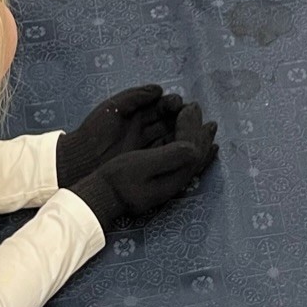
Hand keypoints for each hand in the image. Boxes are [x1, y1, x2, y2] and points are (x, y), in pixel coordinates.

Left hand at [55, 84, 185, 187]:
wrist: (79, 159)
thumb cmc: (93, 131)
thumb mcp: (113, 108)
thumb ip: (135, 96)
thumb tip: (159, 89)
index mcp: (137, 112)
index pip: (161, 106)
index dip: (172, 104)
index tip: (180, 104)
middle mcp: (145, 127)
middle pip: (170, 120)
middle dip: (183, 118)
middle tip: (194, 117)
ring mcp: (146, 144)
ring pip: (170, 136)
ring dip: (184, 134)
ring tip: (196, 132)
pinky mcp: (145, 159)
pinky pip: (165, 152)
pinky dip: (177, 149)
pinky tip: (188, 148)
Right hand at [70, 104, 217, 228]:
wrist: (100, 199)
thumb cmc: (118, 181)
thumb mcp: (142, 165)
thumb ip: (170, 156)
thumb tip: (193, 147)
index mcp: (175, 175)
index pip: (192, 146)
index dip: (192, 125)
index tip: (189, 107)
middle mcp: (177, 180)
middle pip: (197, 152)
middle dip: (199, 130)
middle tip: (199, 109)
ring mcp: (170, 182)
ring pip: (193, 157)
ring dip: (199, 138)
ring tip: (206, 124)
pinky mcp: (161, 181)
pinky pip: (185, 162)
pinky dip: (194, 149)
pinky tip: (195, 146)